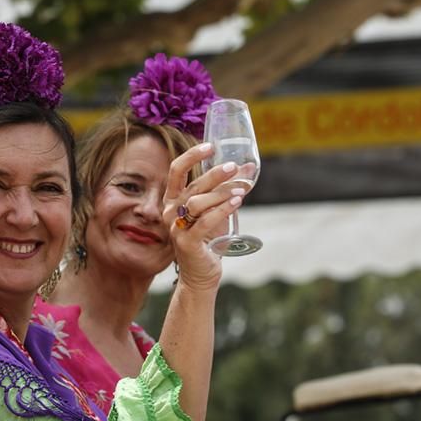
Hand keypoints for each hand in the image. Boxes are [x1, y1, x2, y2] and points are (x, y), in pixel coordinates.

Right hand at [161, 143, 244, 291]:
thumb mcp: (217, 210)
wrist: (201, 273)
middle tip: (234, 167)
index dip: (191, 156)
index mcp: (173, 200)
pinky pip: (204, 222)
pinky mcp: (186, 243)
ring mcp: (176, 228)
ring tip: (242, 189)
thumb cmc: (208, 240)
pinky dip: (222, 210)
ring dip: (222, 193)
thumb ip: (228, 190)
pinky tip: (236, 203)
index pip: (176, 170)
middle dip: (214, 175)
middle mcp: (170, 212)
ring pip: (198, 203)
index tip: (210, 146)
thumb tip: (249, 167)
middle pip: (192, 186)